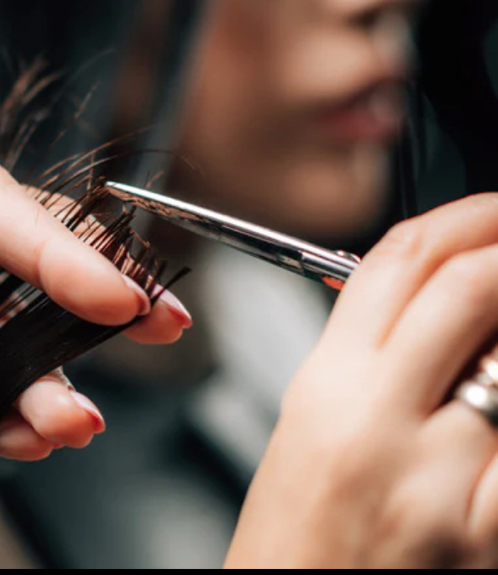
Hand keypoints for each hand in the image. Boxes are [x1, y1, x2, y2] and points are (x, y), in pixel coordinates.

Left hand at [0, 95, 192, 461]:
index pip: (1, 207)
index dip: (61, 249)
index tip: (112, 289)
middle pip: (33, 272)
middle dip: (99, 304)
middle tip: (156, 327)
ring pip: (10, 343)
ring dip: (49, 382)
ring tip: (73, 423)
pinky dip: (0, 417)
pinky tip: (28, 436)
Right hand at [226, 193, 497, 567]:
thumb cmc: (295, 553)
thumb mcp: (309, 436)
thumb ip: (368, 360)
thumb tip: (442, 306)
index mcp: (322, 395)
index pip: (398, 262)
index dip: (463, 217)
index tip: (491, 213)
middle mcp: (379, 427)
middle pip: (468, 286)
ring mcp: (444, 482)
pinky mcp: (488, 531)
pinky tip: (497, 417)